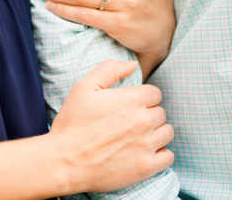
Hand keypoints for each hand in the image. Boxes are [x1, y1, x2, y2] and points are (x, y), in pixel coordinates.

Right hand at [49, 59, 174, 192]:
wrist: (64, 161)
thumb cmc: (72, 123)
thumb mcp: (84, 87)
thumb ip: (110, 69)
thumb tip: (131, 64)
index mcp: (133, 99)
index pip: (155, 94)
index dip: (142, 98)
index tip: (129, 107)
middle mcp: (144, 121)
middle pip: (161, 113)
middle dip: (148, 115)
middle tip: (129, 123)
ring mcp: (147, 145)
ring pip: (167, 133)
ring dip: (156, 133)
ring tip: (137, 137)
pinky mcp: (146, 167)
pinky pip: (168, 157)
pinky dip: (160, 154)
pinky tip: (144, 152)